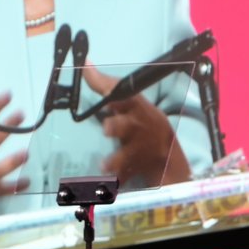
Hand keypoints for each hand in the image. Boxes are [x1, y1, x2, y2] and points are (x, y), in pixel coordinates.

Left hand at [83, 64, 190, 185]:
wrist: (164, 148)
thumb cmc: (140, 118)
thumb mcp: (129, 99)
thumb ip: (105, 84)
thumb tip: (84, 63)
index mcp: (133, 107)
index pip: (119, 93)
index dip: (104, 85)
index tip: (88, 75)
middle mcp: (135, 126)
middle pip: (126, 126)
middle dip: (117, 126)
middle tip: (108, 129)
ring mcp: (137, 148)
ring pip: (126, 155)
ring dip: (116, 160)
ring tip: (106, 166)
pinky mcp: (134, 166)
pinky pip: (125, 175)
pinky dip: (119, 180)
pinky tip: (110, 184)